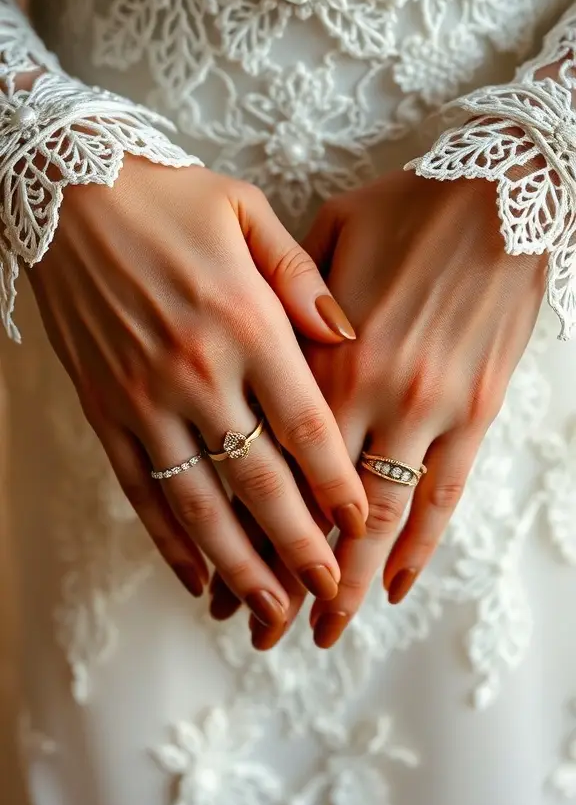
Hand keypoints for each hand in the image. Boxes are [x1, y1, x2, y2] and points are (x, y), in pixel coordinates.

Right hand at [28, 158, 367, 629]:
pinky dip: (168, 541)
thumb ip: (303, 278)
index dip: (336, 483)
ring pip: (198, 502)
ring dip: (238, 564)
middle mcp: (196, 371)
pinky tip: (196, 578)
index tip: (361, 527)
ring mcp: (143, 398)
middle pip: (258, 480)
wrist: (66, 192)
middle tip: (327, 595)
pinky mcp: (103, 411)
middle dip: (297, 545)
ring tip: (269, 611)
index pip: (304, 423)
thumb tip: (348, 335)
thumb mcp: (248, 213)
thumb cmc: (168, 198)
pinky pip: (139, 490)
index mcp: (244, 321)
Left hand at [211, 170, 546, 646]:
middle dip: (291, 576)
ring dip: (353, 579)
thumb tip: (262, 362)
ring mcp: (430, 406)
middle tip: (264, 631)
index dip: (248, 531)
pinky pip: (447, 492)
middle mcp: (371, 392)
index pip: (276, 465)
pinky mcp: (477, 409)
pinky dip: (422, 544)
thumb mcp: (325, 238)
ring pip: (384, 515)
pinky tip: (398, 585)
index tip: (223, 578)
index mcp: (321, 354)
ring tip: (326, 628)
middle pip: (322, 507)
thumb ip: (288, 307)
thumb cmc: (403, 207)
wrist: (499, 188)